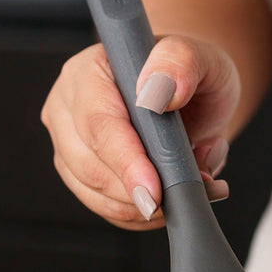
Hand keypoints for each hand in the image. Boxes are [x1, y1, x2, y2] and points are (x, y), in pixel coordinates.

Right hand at [41, 34, 238, 228]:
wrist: (194, 95)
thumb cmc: (191, 73)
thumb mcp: (201, 56)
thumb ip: (181, 63)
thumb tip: (158, 92)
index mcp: (89, 72)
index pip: (98, 124)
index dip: (126, 162)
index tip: (154, 190)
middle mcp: (69, 108)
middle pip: (90, 167)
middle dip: (143, 189)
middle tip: (195, 187)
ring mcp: (72, 144)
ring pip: (97, 195)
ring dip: (149, 205)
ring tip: (196, 185)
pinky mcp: (84, 175)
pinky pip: (110, 209)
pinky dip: (147, 215)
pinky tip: (176, 198)